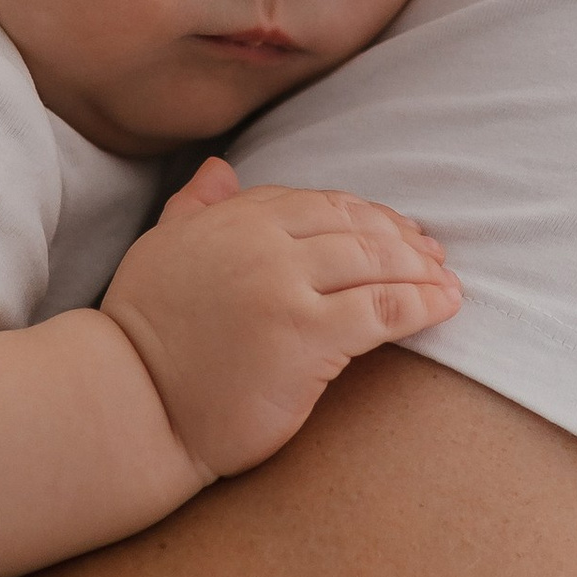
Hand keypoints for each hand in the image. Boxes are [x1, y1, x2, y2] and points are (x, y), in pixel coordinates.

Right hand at [104, 156, 460, 480]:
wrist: (128, 405)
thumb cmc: (142, 338)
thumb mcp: (161, 252)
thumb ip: (194, 208)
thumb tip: (218, 170)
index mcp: (231, 218)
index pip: (319, 203)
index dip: (367, 216)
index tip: (398, 231)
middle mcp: (261, 242)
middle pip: (356, 228)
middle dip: (403, 240)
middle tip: (435, 256)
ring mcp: (285, 286)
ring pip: (376, 263)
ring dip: (422, 271)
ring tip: (448, 283)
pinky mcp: (306, 335)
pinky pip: (382, 309)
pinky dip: (422, 304)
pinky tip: (443, 307)